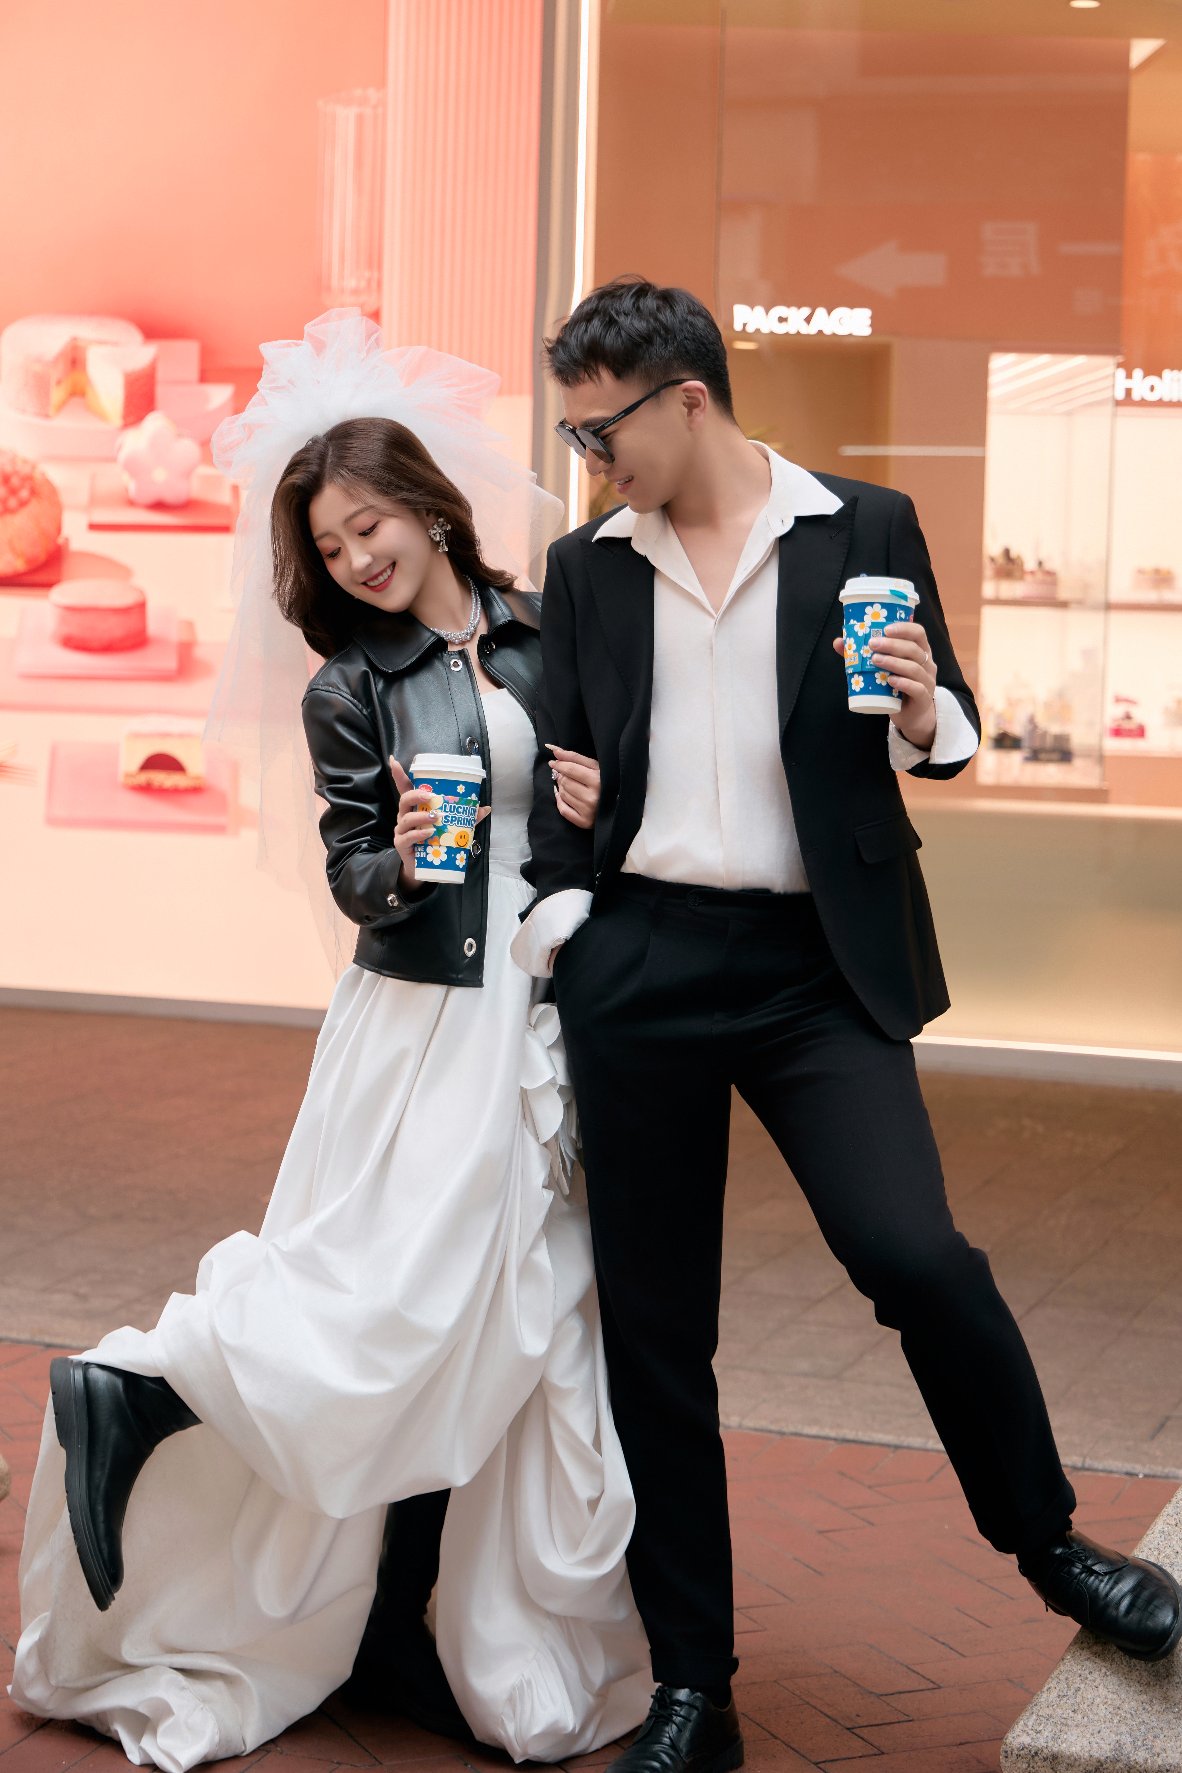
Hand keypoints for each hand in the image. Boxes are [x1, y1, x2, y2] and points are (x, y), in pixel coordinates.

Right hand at [390, 758, 488, 885]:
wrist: (424, 868)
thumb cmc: (434, 842)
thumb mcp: (450, 827)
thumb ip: (465, 818)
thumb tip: (485, 808)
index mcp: (415, 808)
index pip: (404, 788)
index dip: (398, 774)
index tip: (393, 760)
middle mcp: (405, 816)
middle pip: (404, 799)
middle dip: (416, 795)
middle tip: (431, 797)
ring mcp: (401, 830)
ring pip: (406, 818)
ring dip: (422, 816)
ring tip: (436, 818)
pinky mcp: (401, 844)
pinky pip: (407, 837)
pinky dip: (419, 834)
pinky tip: (429, 834)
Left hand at [546, 745, 599, 829]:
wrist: (618, 805)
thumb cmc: (605, 782)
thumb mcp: (595, 766)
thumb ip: (574, 757)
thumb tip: (554, 750)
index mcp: (598, 780)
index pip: (571, 769)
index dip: (559, 764)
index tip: (553, 762)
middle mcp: (593, 797)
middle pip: (565, 782)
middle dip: (561, 776)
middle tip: (564, 774)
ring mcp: (588, 811)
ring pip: (563, 794)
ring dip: (561, 787)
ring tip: (568, 784)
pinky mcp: (584, 822)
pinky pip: (563, 809)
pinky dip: (559, 800)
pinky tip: (561, 795)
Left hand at [831, 621, 937, 748]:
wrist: (912, 715)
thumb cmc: (896, 687)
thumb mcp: (883, 669)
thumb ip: (863, 655)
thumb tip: (839, 642)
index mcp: (920, 651)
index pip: (917, 633)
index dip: (903, 628)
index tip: (885, 629)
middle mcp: (927, 664)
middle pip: (913, 649)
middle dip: (892, 645)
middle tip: (872, 644)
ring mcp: (927, 681)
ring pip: (914, 668)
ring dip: (894, 662)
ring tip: (875, 660)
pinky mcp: (924, 698)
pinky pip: (917, 688)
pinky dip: (904, 683)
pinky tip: (891, 680)